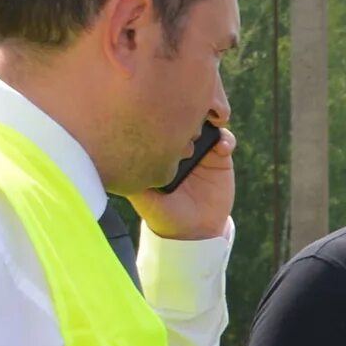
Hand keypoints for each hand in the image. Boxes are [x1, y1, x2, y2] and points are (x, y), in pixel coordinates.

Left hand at [126, 124, 235, 240]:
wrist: (194, 231)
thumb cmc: (163, 214)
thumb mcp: (143, 197)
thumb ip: (134, 178)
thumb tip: (120, 159)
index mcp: (158, 148)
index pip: (159, 121)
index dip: (164, 116)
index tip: (166, 124)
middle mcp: (178, 144)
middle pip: (183, 115)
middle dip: (188, 114)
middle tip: (188, 127)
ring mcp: (199, 148)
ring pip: (205, 122)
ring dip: (207, 120)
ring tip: (204, 132)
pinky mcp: (219, 157)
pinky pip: (225, 138)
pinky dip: (225, 138)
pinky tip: (222, 148)